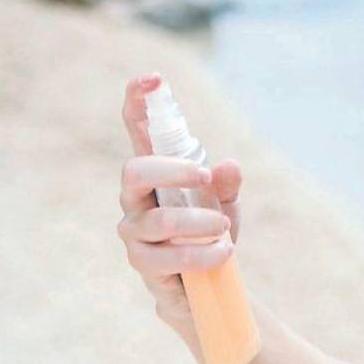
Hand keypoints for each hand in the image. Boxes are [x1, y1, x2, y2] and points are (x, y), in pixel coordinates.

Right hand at [117, 72, 243, 327]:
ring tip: (225, 230)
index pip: (139, 132)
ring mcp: (135, 231)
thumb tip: (228, 165)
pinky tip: (222, 252)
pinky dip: (200, 254)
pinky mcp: (143, 264)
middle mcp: (137, 199)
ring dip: (199, 223)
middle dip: (171, 170)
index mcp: (157, 175)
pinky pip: (166, 257)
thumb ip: (227, 184)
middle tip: (205, 176)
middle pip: (134, 171)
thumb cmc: (210, 232)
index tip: (152, 79)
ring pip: (158, 220)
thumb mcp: (227, 204)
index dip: (139, 103)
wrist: (207, 284)